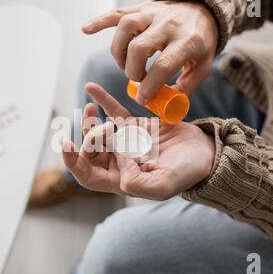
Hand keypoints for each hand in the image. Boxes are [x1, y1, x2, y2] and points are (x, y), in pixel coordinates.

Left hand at [61, 83, 215, 200]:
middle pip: (89, 152)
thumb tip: (118, 160)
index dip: (72, 163)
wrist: (206, 152)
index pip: (87, 176)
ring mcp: (126, 142)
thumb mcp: (163, 185)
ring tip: (90, 109)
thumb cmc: (187, 172)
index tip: (66, 143)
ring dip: (89, 121)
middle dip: (89, 138)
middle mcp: (120, 161)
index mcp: (122, 180)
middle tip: (108, 128)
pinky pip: (114, 112)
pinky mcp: (135, 125)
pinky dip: (101, 100)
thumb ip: (136, 182)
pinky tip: (91, 88)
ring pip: (97, 132)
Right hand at [82, 1, 218, 103]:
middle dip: (133, 69)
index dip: (149, 86)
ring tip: (124, 64)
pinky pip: (117, 12)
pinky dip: (99, 21)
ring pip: (126, 28)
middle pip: (139, 48)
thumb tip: (166, 102)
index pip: (163, 66)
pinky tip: (86, 30)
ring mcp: (153, 14)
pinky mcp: (141, 8)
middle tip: (137, 79)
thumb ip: (186, 86)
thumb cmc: (200, 42)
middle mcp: (169, 24)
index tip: (142, 99)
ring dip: (119, 51)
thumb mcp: (202, 66)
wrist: (203, 9)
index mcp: (187, 41)